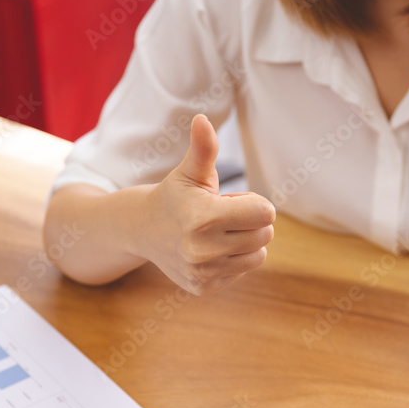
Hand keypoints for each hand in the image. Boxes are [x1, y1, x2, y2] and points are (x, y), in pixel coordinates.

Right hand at [136, 114, 274, 294]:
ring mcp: (203, 272)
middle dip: (251, 221)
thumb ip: (203, 148)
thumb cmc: (174, 196)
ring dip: (246, 242)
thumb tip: (202, 120)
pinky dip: (233, 259)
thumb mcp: (189, 171)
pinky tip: (210, 249)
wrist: (143, 230)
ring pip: (257, 255)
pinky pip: (242, 271)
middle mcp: (203, 250)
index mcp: (203, 219)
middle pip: (265, 235)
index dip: (254, 203)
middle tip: (223, 215)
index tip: (232, 200)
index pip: (265, 214)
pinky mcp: (204, 287)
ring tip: (219, 232)